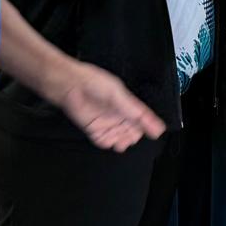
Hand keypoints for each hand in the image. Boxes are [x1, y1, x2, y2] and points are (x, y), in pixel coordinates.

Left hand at [48, 60, 165, 150]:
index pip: (142, 119)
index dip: (148, 126)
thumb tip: (152, 122)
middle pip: (132, 131)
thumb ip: (134, 110)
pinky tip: (109, 141)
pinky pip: (103, 140)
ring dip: (121, 142)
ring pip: (119, 137)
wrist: (71, 85)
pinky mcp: (94, 128)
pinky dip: (107, 143)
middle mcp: (117, 114)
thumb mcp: (118, 95)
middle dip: (133, 136)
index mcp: (127, 104)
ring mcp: (106, 122)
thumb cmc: (94, 83)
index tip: (155, 133)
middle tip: (131, 138)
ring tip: (121, 142)